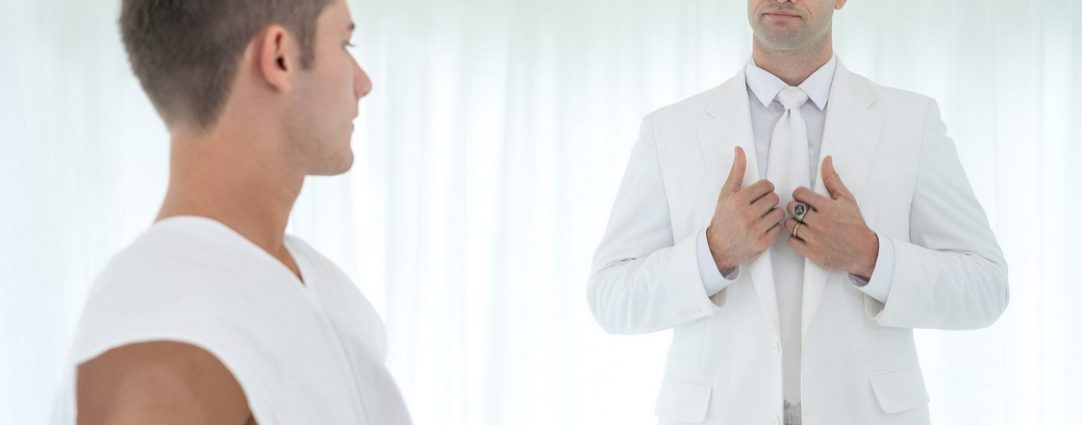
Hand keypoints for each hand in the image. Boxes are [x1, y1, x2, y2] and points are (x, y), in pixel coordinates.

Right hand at [706, 146, 785, 270]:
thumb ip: (736, 172)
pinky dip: (774, 228)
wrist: (717, 248)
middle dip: (769, 202)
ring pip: (779, 213)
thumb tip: (739, 149)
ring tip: (763, 217)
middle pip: (774, 198)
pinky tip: (763, 228)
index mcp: (737, 201)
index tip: (759, 195)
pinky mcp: (762, 243)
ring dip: (773, 214)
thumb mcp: (726, 194)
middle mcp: (746, 215)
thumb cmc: (723, 219)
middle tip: (760, 207)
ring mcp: (754, 230)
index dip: (764, 190)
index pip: (766, 186)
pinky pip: (779, 228)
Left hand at [782, 156, 878, 278]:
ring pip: (789, 224)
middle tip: (804, 212)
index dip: (800, 195)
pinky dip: (794, 238)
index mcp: (827, 207)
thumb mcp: (846, 199)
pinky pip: (790, 241)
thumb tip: (826, 160)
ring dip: (794, 223)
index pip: (799, 193)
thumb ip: (833, 180)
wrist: (863, 251)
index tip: (805, 200)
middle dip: (796, 208)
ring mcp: (814, 237)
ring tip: (804, 224)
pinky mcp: (811, 252)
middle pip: (791, 208)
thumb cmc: (855, 224)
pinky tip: (803, 236)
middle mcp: (819, 221)